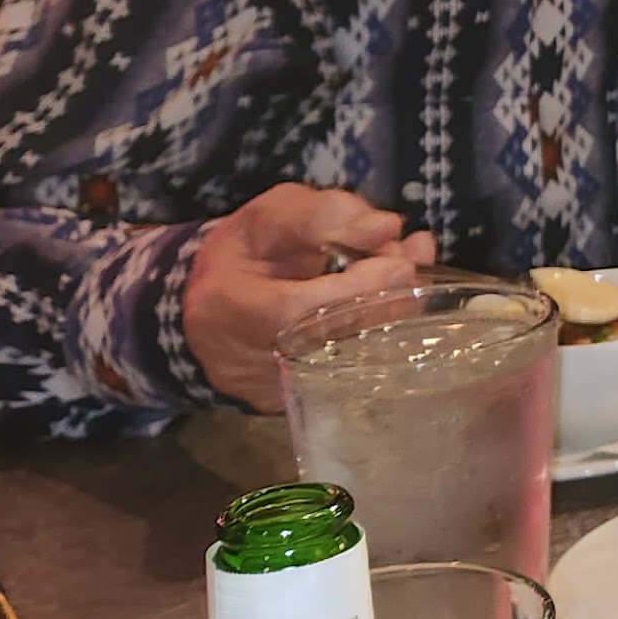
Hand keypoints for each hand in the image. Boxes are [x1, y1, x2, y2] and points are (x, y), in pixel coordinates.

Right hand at [181, 185, 435, 409]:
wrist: (207, 303)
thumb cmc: (243, 255)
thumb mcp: (269, 217)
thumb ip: (323, 215)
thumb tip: (384, 226)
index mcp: (226, 304)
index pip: (297, 309)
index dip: (356, 289)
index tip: (399, 262)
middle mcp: (242, 359)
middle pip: (331, 342)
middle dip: (384, 302)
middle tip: (410, 266)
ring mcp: (268, 389)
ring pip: (347, 364)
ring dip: (390, 319)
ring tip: (404, 279)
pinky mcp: (292, 402)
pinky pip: (346, 377)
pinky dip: (378, 340)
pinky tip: (390, 308)